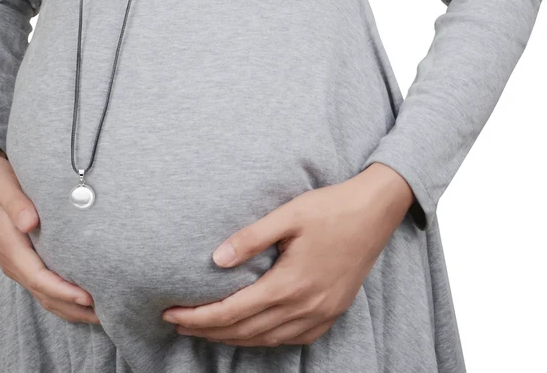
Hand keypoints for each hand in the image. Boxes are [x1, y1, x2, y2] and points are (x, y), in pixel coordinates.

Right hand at [0, 140, 99, 324]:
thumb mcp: (3, 185)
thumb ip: (16, 203)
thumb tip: (29, 222)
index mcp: (10, 246)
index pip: (39, 278)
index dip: (63, 290)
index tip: (88, 297)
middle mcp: (13, 260)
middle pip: (45, 294)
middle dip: (73, 307)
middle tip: (106, 314)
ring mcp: (18, 261)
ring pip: (45, 294)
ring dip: (70, 307)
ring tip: (100, 314)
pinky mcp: (24, 257)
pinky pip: (43, 284)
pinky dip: (62, 296)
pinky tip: (81, 299)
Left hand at [162, 163, 414, 346]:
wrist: (376, 212)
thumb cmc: (330, 208)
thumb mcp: (288, 215)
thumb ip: (251, 238)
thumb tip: (215, 259)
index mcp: (290, 284)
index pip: (232, 312)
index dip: (199, 317)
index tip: (171, 313)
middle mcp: (305, 307)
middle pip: (245, 331)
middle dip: (208, 331)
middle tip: (177, 323)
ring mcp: (321, 314)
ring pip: (267, 339)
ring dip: (233, 337)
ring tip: (205, 329)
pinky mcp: (332, 312)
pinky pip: (291, 338)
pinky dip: (264, 338)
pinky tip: (251, 330)